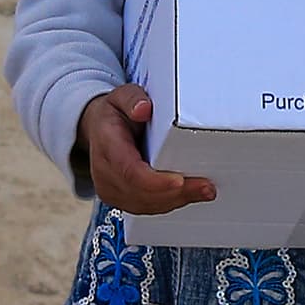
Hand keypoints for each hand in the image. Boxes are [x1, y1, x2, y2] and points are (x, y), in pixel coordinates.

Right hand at [78, 88, 213, 218]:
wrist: (98, 130)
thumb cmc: (114, 114)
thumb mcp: (121, 97)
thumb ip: (132, 99)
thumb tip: (144, 109)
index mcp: (107, 145)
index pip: (129, 171)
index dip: (155, 181)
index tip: (179, 181)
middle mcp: (105, 173)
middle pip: (141, 193)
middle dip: (175, 194)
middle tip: (206, 188)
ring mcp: (111, 190)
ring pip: (145, 205)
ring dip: (176, 200)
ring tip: (204, 191)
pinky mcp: (121, 199)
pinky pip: (146, 207)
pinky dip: (169, 202)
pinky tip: (189, 195)